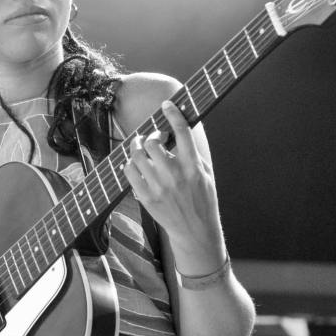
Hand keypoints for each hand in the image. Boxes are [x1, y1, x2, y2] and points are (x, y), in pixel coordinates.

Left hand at [123, 100, 222, 261]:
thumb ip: (192, 153)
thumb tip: (179, 130)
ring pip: (137, 156)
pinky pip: (129, 172)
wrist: (195, 230)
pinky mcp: (147, 197)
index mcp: (193, 166)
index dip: (173, 114)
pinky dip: (130, 164)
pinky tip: (136, 165)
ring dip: (137, 147)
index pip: (181, 132)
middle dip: (151, 136)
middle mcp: (175, 175)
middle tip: (154, 138)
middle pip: (152, 143)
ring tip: (141, 148)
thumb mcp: (206, 173)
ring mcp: (159, 187)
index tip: (167, 105)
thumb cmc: (203, 199)